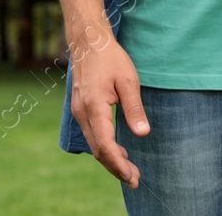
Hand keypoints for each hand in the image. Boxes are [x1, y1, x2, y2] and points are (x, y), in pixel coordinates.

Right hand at [68, 32, 148, 186]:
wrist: (88, 42)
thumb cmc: (110, 58)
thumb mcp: (128, 80)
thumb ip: (134, 108)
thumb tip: (143, 133)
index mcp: (94, 106)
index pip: (105, 144)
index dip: (119, 163)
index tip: (132, 176)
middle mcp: (82, 112)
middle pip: (98, 149)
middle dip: (116, 167)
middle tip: (135, 180)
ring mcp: (78, 111)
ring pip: (93, 143)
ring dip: (110, 159)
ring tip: (129, 170)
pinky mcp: (80, 109)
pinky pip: (91, 134)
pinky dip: (103, 147)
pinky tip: (118, 151)